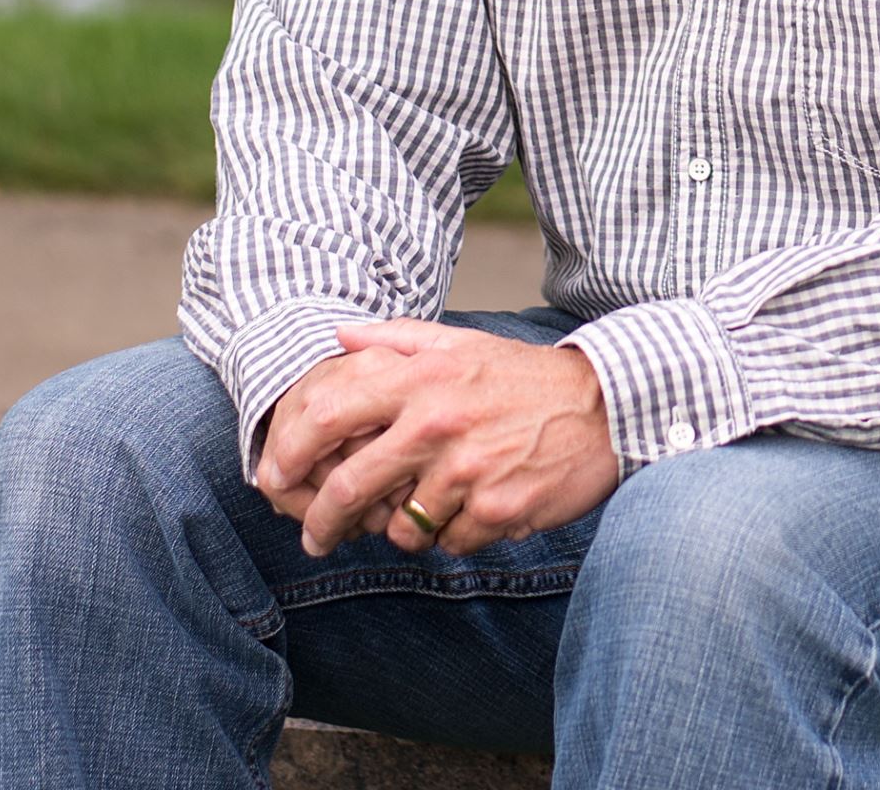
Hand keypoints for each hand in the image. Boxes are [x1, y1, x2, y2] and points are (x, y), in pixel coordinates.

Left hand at [256, 319, 618, 559]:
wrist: (604, 407)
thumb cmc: (521, 378)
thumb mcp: (461, 344)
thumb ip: (396, 339)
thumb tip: (337, 336)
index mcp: (423, 378)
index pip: (330, 412)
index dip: (290, 449)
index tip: (275, 474)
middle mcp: (439, 422)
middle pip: (350, 486)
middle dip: (322, 522)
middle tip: (316, 538)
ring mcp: (468, 470)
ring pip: (401, 526)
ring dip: (404, 528)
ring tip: (426, 510)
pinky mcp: (497, 510)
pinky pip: (449, 543)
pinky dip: (454, 535)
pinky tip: (475, 509)